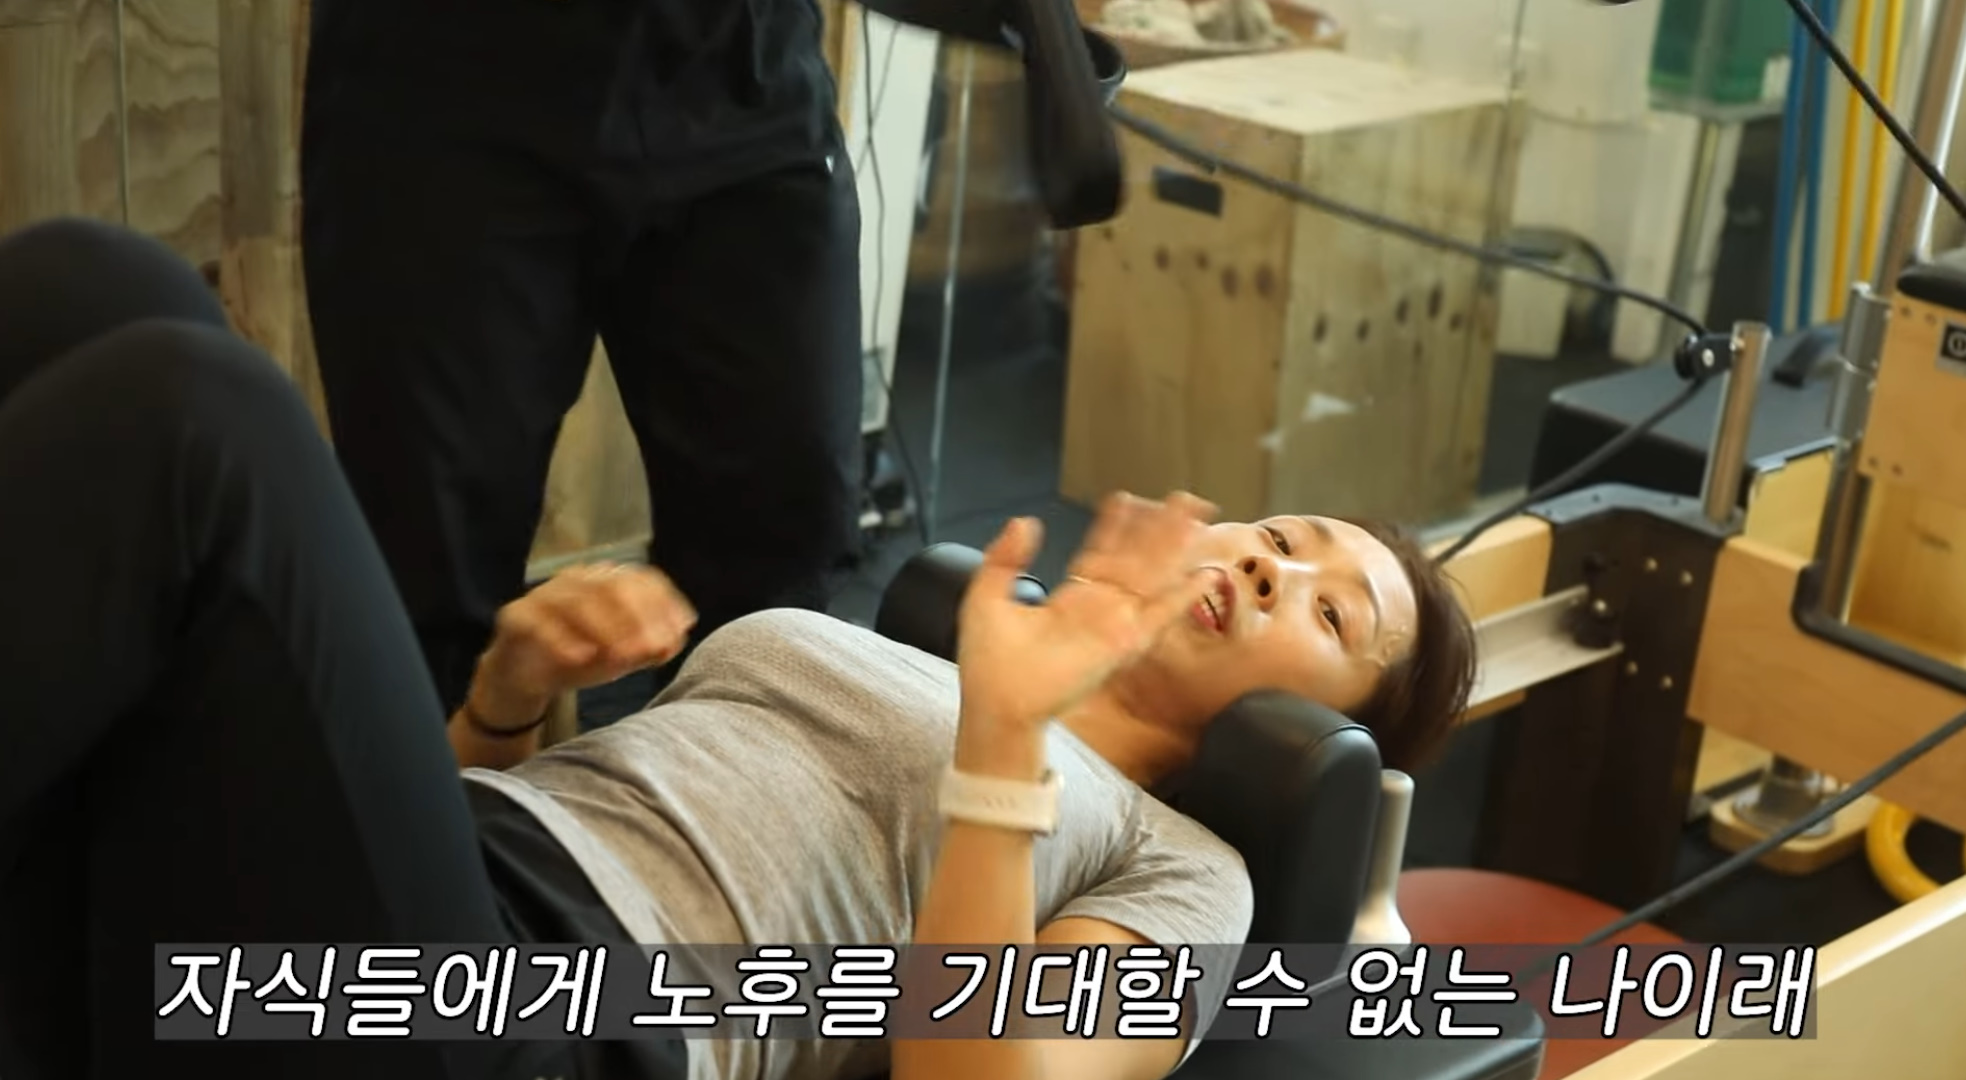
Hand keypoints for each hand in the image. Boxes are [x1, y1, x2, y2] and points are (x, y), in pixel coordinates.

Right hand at [466, 562, 697, 731]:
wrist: (528, 675)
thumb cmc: (583, 655)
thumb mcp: (624, 656)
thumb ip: (651, 647)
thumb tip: (676, 639)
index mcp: (607, 581)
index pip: (641, 579)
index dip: (664, 602)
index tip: (681, 628)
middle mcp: (577, 580)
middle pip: (612, 587)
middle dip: (638, 617)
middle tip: (653, 646)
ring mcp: (545, 595)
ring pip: (577, 601)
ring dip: (605, 628)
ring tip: (624, 656)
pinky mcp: (517, 616)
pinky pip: (538, 622)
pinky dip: (562, 639)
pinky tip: (582, 658)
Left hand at [955, 491, 1217, 733]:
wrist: (998, 705)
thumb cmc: (988, 664)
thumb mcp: (985, 598)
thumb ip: (1004, 558)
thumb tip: (1025, 521)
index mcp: (1070, 598)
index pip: (1099, 552)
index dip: (1114, 526)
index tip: (1125, 499)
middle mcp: (1098, 608)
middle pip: (1136, 558)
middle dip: (1158, 528)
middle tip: (1181, 498)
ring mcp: (1114, 624)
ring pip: (1152, 576)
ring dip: (1174, 547)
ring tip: (1195, 516)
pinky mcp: (1124, 643)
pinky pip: (1161, 615)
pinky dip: (1184, 595)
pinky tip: (1204, 573)